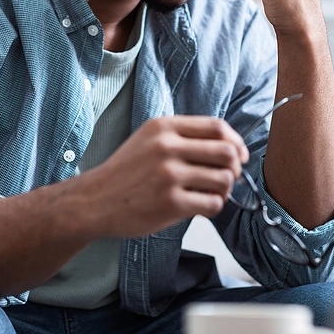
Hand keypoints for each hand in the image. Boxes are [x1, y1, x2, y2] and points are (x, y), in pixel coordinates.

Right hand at [80, 116, 248, 238]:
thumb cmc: (125, 173)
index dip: (236, 141)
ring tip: (211, 194)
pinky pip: (213, 203)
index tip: (239, 154)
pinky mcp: (170, 202)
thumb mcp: (149, 139)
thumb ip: (183, 137)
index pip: (216, 126)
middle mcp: (167, 147)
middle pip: (226, 151)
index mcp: (164, 127)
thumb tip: (230, 147)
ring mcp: (169, 175)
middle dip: (234, 167)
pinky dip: (213, 206)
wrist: (94, 201)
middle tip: (226, 177)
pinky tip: (200, 207)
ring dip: (225, 190)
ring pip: (224, 179)